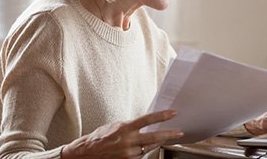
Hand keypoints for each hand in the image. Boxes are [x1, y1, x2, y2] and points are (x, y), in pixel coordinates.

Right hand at [61, 110, 182, 157]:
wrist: (87, 154)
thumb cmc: (99, 138)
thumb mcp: (116, 126)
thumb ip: (131, 126)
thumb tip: (145, 125)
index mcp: (125, 128)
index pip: (148, 119)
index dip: (162, 116)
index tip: (173, 113)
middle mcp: (128, 141)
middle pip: (154, 137)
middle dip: (169, 134)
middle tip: (179, 132)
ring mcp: (129, 153)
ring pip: (149, 147)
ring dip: (156, 142)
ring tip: (162, 138)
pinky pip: (141, 155)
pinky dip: (144, 150)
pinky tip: (144, 146)